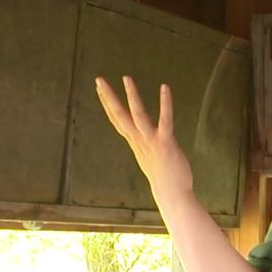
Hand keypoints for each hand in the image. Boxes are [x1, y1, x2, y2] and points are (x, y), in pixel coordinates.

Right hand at [95, 76, 193, 204]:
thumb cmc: (163, 176)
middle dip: (108, 96)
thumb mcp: (148, 156)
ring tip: (126, 78)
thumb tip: (140, 133)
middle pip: (119, 115)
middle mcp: (139, 140)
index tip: (99, 89)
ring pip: (138, 115)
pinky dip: (165, 103)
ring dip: (131, 96)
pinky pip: (165, 119)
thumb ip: (143, 142)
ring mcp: (151, 141)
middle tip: (99, 79)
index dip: (107, 103)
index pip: (117, 120)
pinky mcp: (165, 142)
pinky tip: (164, 87)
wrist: (172, 193)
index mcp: (134, 142)